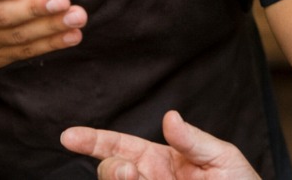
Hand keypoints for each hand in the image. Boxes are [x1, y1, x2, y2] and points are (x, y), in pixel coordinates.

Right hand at [61, 110, 260, 179]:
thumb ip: (194, 141)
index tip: (68, 136)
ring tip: (134, 179)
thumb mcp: (222, 158)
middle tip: (127, 172)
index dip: (93, 140)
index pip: (120, 146)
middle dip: (109, 169)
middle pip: (111, 171)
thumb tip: (170, 117)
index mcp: (161, 160)